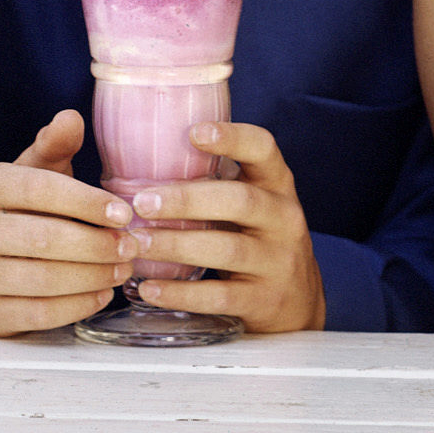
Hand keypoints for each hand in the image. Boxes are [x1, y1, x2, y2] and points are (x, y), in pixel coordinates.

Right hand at [0, 111, 133, 335]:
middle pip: (45, 238)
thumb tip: (71, 117)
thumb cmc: (21, 210)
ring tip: (124, 269)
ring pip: (45, 279)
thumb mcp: (34, 171)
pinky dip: (79, 305)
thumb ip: (54, 146)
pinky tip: (103, 293)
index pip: (41, 190)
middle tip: (133, 246)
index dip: (87, 202)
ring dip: (94, 275)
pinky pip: (39, 313)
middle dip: (98, 244)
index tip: (126, 213)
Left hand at [127, 121, 327, 334]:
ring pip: (227, 250)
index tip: (194, 132)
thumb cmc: (258, 238)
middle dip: (187, 200)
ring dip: (176, 245)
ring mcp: (278, 262)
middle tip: (142, 203)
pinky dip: (182, 294)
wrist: (297, 300)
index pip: (263, 150)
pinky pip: (220, 296)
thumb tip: (147, 157)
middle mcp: (284, 219)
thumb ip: (218, 183)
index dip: (232, 138)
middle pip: (240, 201)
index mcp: (278, 185)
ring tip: (136, 244)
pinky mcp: (265, 300)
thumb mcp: (253, 203)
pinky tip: (150, 289)